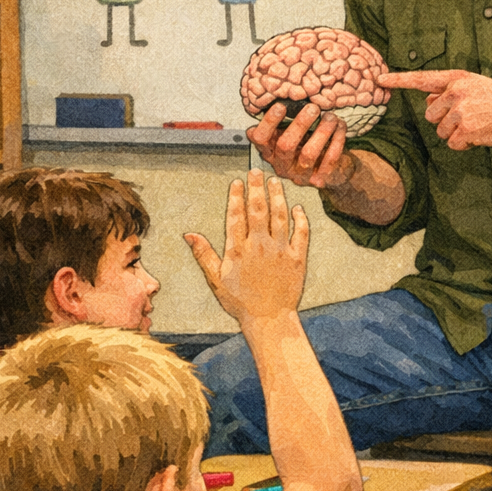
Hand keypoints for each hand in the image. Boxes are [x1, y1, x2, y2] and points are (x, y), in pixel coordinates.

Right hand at [184, 170, 307, 324]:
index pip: (236, 216)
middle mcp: (260, 246)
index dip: (236, 196)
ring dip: (278, 196)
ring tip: (275, 181)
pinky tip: (297, 207)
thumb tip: (190, 235)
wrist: (269, 319)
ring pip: (280, 216)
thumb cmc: (240, 302)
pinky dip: (300, 219)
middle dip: (256, 188)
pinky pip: (302, 233)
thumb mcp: (216, 279)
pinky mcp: (298, 258)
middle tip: (256, 172)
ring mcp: (281, 251)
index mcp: (239, 250)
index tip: (237, 182)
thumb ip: (204, 254)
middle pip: (258, 210)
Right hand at [246, 102, 354, 188]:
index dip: (268, 123)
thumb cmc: (307, 144)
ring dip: (322, 132)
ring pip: (309, 154)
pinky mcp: (319, 180)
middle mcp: (282, 165)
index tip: (281, 106)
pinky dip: (337, 140)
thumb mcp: (292, 133)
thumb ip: (284, 120)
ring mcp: (300, 175)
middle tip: (313, 108)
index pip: (260, 139)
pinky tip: (341, 126)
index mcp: (270, 150)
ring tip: (331, 116)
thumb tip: (280, 97)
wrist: (330, 170)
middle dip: (300, 124)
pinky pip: (329, 159)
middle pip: (285, 146)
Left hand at [377, 69, 491, 149]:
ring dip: (456, 134)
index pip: (422, 79)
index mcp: (457, 78)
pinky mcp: (466, 130)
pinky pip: (452, 143)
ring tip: (478, 126)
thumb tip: (428, 103)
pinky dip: (464, 145)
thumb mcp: (476, 86)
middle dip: (445, 121)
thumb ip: (451, 92)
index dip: (399, 80)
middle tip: (470, 119)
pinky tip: (480, 137)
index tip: (379, 79)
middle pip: (431, 115)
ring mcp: (460, 111)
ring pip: (440, 131)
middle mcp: (456, 92)